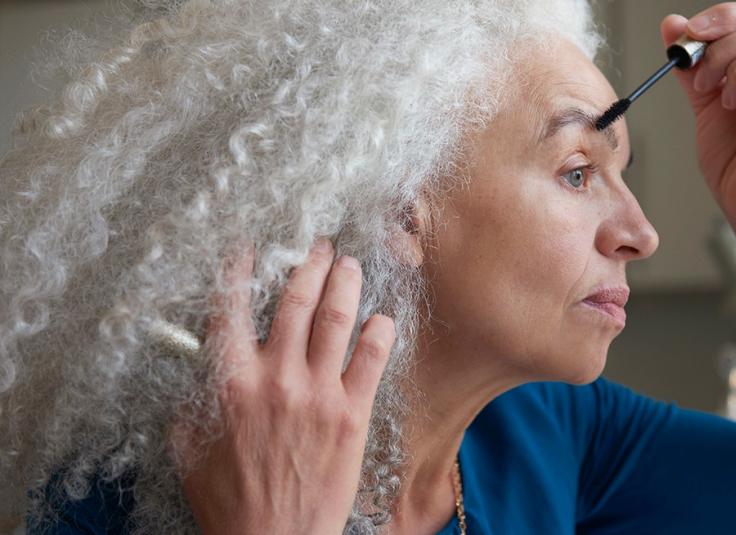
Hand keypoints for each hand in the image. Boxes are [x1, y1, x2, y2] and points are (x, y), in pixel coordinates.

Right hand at [172, 238, 394, 534]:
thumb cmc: (229, 499)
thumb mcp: (190, 447)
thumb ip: (191, 400)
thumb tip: (196, 367)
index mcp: (231, 382)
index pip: (233, 309)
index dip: (239, 270)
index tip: (249, 247)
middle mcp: (277, 378)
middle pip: (296, 302)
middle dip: (309, 264)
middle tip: (320, 246)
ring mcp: (319, 394)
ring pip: (336, 319)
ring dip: (345, 282)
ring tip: (350, 264)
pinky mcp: (352, 414)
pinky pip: (372, 359)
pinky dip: (379, 331)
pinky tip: (381, 317)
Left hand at [660, 3, 735, 229]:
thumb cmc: (731, 157)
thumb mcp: (701, 102)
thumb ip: (689, 65)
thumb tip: (672, 24)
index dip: (720, 16)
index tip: (687, 32)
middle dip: (718, 42)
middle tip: (695, 73)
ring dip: (733, 62)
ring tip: (714, 94)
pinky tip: (734, 95)